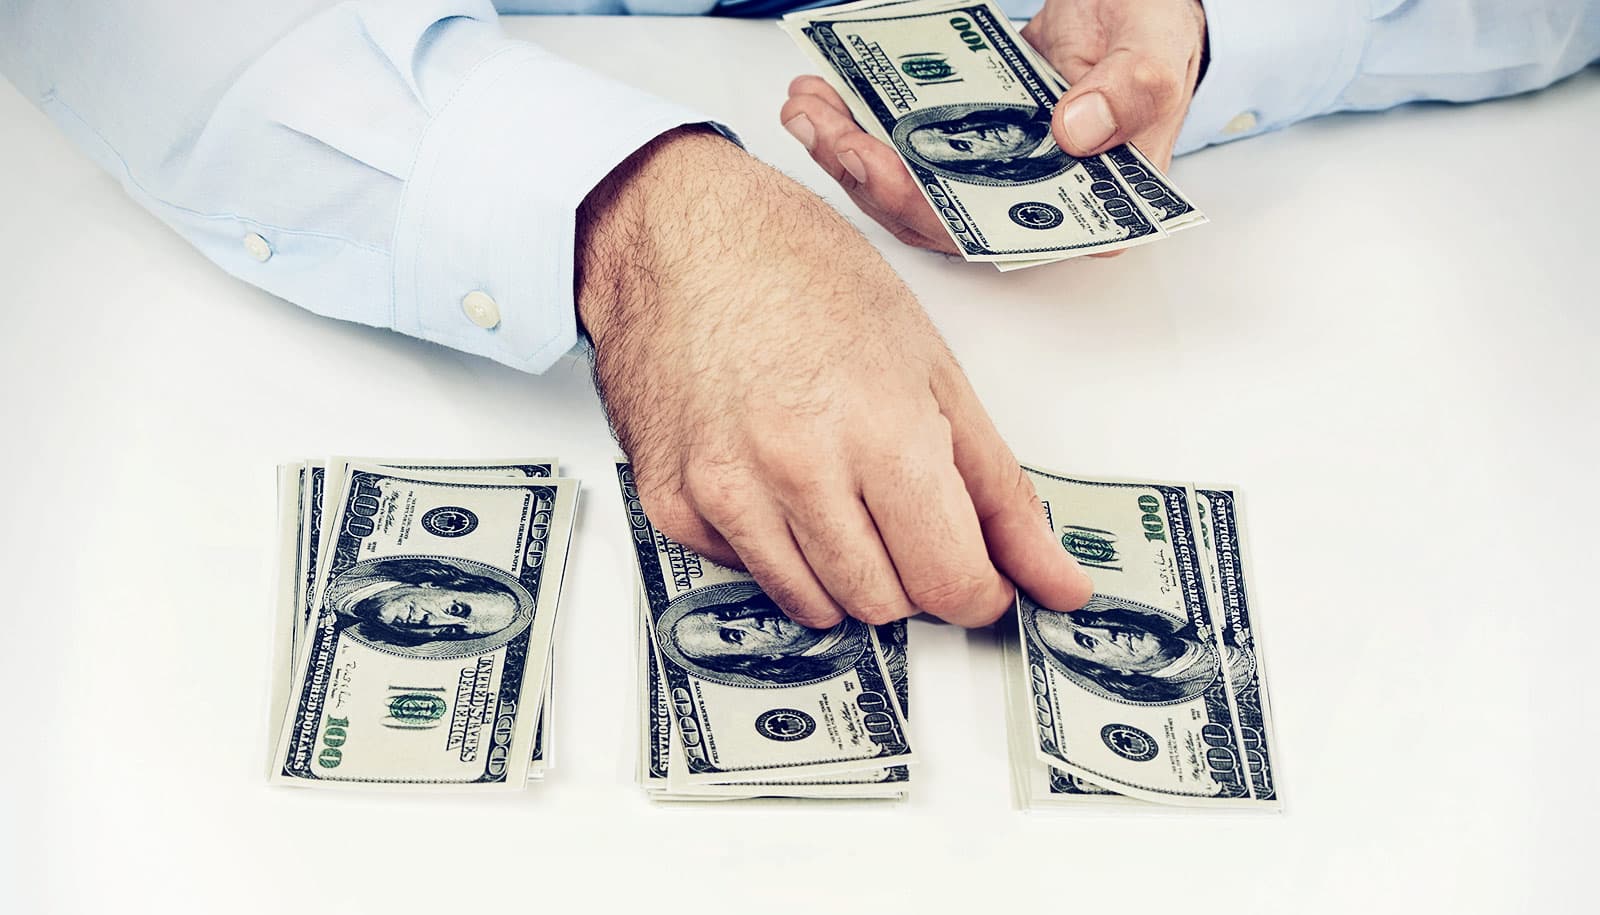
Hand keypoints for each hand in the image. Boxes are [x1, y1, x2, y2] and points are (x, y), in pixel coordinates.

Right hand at [577, 128, 1093, 628]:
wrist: (678, 234)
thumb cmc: (805, 276)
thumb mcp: (933, 368)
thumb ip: (1000, 490)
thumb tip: (1055, 580)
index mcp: (879, 431)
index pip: (950, 584)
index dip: (979, 590)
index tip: (980, 574)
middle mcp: (796, 471)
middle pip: (885, 605)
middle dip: (913, 573)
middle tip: (905, 508)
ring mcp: (725, 494)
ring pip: (817, 607)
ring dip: (847, 571)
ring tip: (841, 491)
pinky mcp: (671, 505)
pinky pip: (751, 576)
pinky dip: (778, 550)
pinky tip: (777, 481)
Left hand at [779, 0, 1206, 253]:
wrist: (1136, 2)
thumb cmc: (1154, 33)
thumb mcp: (1156, 51)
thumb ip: (1128, 89)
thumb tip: (1074, 131)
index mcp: (1088, 209)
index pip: (997, 237)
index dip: (929, 213)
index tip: (879, 168)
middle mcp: (1030, 205)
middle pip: (934, 215)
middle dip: (864, 173)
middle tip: (818, 124)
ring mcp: (993, 176)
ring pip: (907, 185)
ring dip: (846, 150)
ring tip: (806, 106)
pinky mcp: (965, 144)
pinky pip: (904, 148)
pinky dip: (859, 124)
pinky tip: (825, 96)